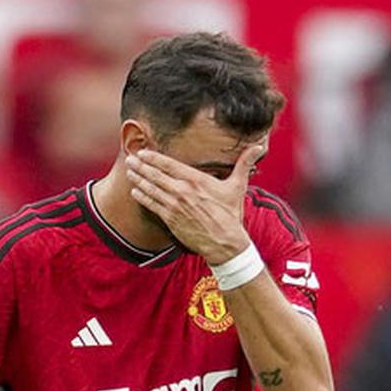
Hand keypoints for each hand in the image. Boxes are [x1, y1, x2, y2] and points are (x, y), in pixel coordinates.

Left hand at [125, 145, 261, 264]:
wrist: (225, 244)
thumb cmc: (231, 215)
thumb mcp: (238, 186)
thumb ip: (245, 163)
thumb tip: (260, 147)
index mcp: (197, 180)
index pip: (170, 164)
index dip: (154, 158)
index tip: (143, 153)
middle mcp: (183, 191)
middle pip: (156, 175)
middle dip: (141, 166)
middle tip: (130, 159)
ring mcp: (176, 206)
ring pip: (151, 189)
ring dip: (138, 180)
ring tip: (129, 172)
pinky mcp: (171, 220)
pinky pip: (153, 206)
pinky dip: (142, 197)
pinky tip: (135, 192)